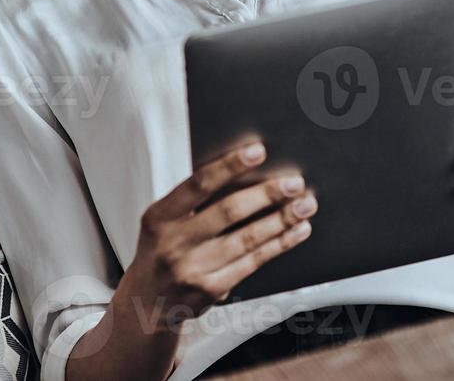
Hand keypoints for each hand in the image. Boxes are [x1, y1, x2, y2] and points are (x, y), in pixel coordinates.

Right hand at [126, 141, 316, 327]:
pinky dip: (279, 244)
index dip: (230, 166)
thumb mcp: (165, 222)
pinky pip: (253, 262)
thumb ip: (196, 200)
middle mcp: (173, 244)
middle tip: (294, 182)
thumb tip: (249, 172)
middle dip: (266, 194)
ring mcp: (192, 270)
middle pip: (228, 212)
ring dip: (281, 220)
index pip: (198, 184)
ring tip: (305, 205)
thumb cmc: (164, 249)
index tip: (259, 151)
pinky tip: (296, 231)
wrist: (148, 303)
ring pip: (247, 239)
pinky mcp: (211, 290)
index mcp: (159, 217)